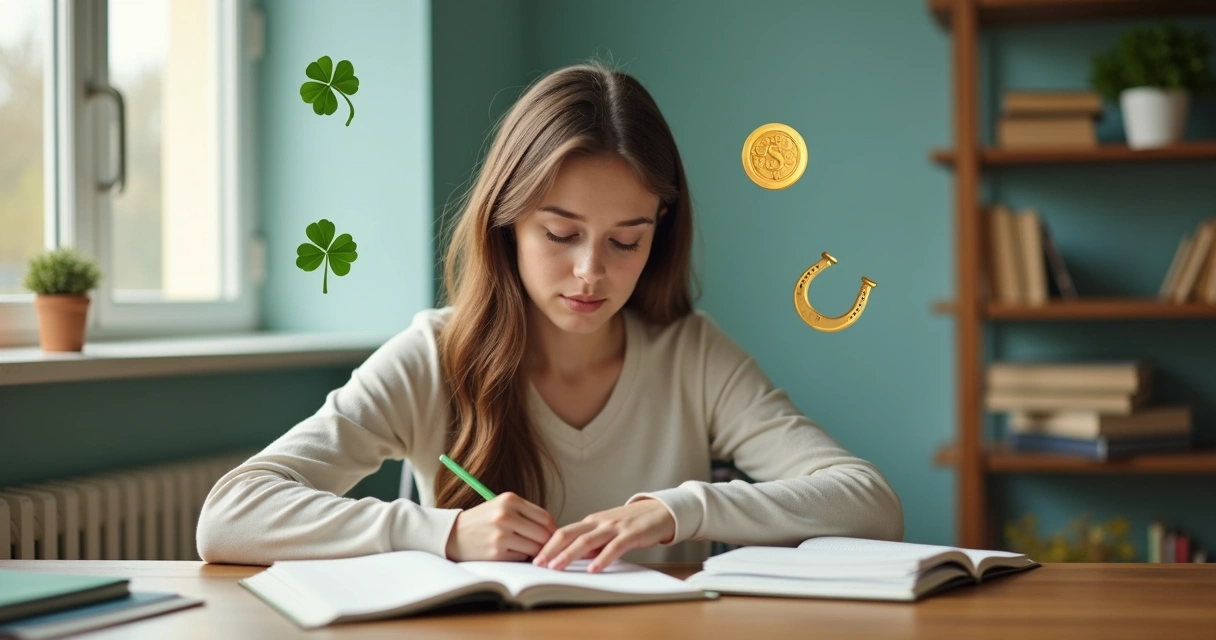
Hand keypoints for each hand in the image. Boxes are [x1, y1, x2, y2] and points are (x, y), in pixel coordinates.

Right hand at [445, 492, 556, 561]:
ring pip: (535, 548)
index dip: (553, 529)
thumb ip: (526, 514)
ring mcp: (501, 534)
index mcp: (509, 499)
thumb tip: (553, 530)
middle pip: (543, 534)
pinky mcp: (496, 552)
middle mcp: (505, 515)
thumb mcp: (501, 506)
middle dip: (545, 543)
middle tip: (543, 547)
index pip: (545, 517)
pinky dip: (521, 557)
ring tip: (525, 548)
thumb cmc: (482, 521)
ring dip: (534, 552)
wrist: (452, 534)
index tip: (553, 536)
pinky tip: (511, 553)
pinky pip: (522, 557)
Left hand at [532, 499, 674, 572]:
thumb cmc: (633, 523)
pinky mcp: (631, 534)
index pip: (563, 531)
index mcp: (591, 521)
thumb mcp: (608, 531)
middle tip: (537, 564)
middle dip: (551, 549)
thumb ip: (593, 543)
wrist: (660, 511)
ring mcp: (614, 527)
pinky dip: (602, 559)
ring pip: (587, 540)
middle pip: (569, 533)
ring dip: (569, 554)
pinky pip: (614, 547)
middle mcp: (599, 522)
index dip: (547, 544)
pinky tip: (593, 569)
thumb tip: (577, 557)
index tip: (534, 558)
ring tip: (556, 567)